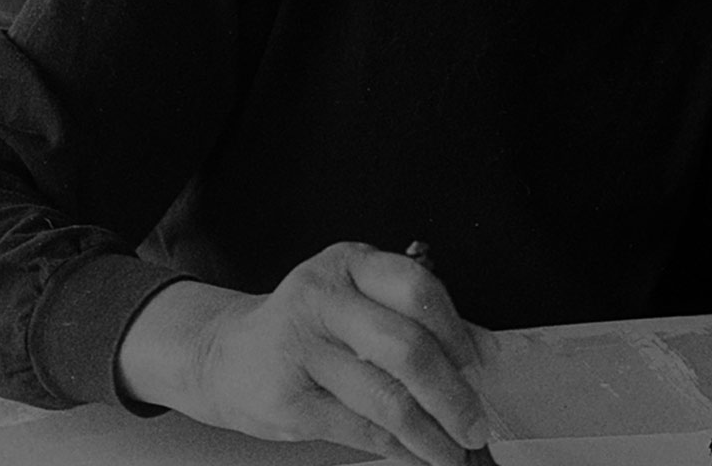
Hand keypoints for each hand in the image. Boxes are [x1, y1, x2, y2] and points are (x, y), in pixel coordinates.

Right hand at [119, 242, 495, 465]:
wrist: (227, 355)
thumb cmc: (305, 329)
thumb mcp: (358, 304)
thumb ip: (417, 320)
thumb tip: (483, 350)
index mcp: (349, 265)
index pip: (417, 288)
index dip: (456, 331)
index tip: (477, 366)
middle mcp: (322, 298)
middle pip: (406, 347)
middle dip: (452, 396)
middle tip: (473, 424)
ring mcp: (300, 347)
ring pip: (386, 398)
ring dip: (431, 435)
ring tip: (450, 451)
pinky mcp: (288, 397)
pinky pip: (360, 430)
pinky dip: (397, 450)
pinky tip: (413, 455)